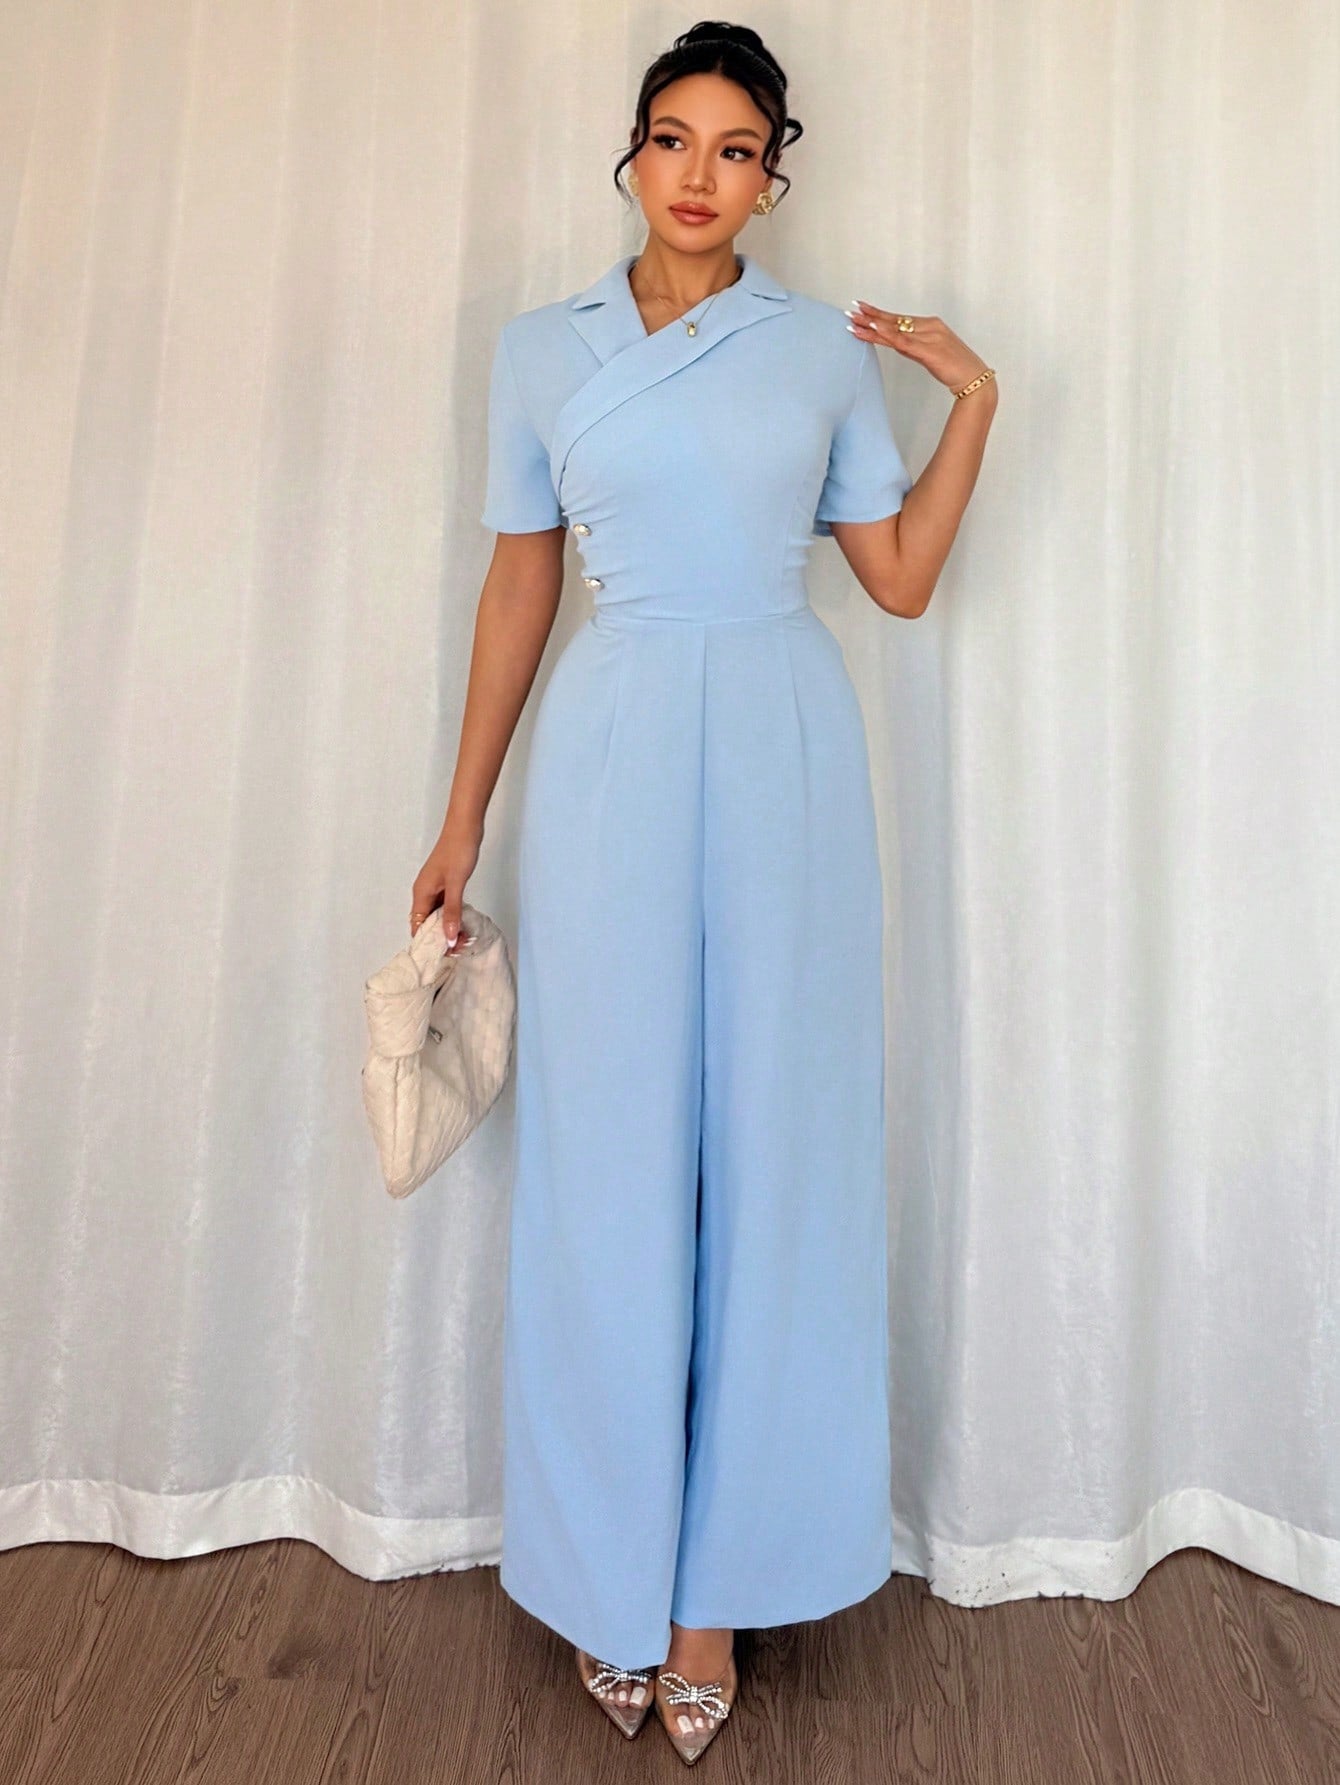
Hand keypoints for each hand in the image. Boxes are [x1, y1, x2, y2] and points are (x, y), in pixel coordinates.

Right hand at [410, 809, 482, 949]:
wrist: (465, 827)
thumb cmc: (458, 851)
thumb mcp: (456, 884)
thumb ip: (452, 912)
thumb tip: (447, 938)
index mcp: (421, 893)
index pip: (418, 927)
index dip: (428, 942)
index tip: (445, 953)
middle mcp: (424, 892)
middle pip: (427, 923)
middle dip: (440, 937)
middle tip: (459, 947)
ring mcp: (435, 888)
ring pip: (437, 915)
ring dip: (447, 928)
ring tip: (463, 939)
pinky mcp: (445, 884)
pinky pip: (445, 906)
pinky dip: (452, 916)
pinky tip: (462, 923)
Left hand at [846, 299, 992, 396]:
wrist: (974, 378)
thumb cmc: (954, 368)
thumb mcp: (929, 355)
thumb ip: (912, 347)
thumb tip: (894, 344)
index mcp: (931, 325)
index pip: (900, 319)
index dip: (880, 315)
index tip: (863, 310)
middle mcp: (930, 326)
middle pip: (895, 320)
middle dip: (871, 316)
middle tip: (852, 311)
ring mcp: (930, 337)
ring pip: (896, 329)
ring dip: (873, 325)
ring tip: (855, 322)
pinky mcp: (929, 350)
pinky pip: (903, 341)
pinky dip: (887, 335)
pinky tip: (874, 331)